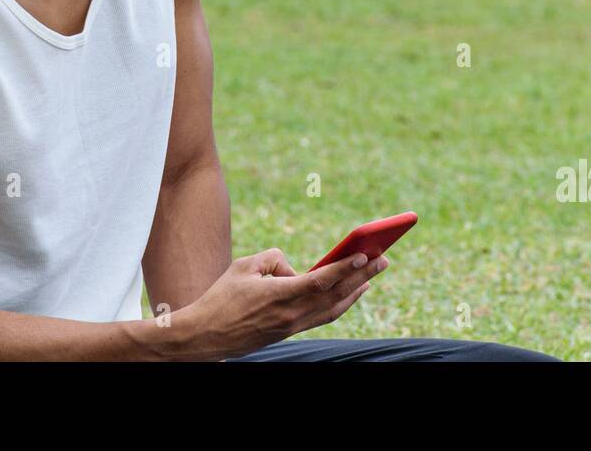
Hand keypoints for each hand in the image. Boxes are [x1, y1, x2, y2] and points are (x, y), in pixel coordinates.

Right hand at [178, 247, 388, 359]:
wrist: (207, 336)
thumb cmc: (222, 297)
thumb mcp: (245, 266)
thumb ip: (274, 259)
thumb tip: (293, 268)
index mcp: (281, 296)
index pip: (322, 280)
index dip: (346, 268)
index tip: (365, 254)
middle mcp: (293, 315)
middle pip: (336, 294)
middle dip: (363, 276)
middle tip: (383, 258)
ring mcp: (293, 326)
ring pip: (334, 309)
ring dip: (357, 291)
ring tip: (373, 275)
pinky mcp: (290, 332)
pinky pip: (323, 317)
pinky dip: (341, 304)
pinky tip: (349, 293)